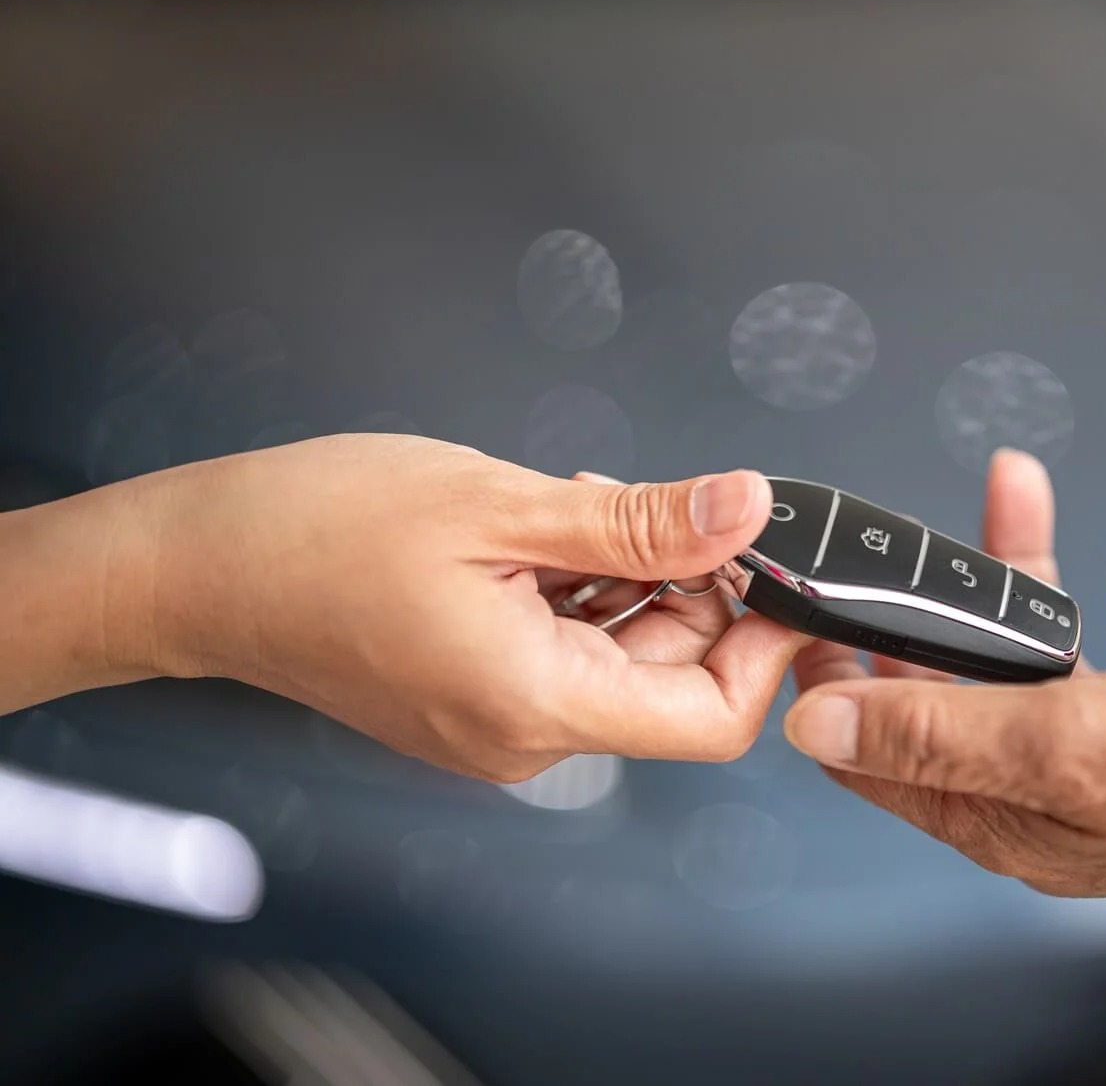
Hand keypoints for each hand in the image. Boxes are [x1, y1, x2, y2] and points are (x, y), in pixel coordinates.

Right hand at [117, 434, 806, 780]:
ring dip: (633, 578)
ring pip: (621, 656)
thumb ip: (641, 520)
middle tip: (667, 505)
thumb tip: (748, 509)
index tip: (770, 565)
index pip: (712, 719)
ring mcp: (496, 725)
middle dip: (693, 587)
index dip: (760, 643)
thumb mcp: (502, 506)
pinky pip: (566, 651)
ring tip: (585, 506)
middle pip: (671, 679)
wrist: (197, 568)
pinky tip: (553, 530)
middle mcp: (523, 738)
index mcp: (536, 704)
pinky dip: (583, 590)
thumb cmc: (316, 532)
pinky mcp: (474, 699)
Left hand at [783, 449, 1105, 899]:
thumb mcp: (1059, 747)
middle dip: (940, 594)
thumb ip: (935, 730)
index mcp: (1001, 814)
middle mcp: (1047, 783)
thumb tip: (813, 727)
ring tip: (1015, 473)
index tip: (817, 601)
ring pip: (1047, 633)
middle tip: (913, 525)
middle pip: (960, 677)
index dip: (840, 677)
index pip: (883, 749)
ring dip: (1033, 555)